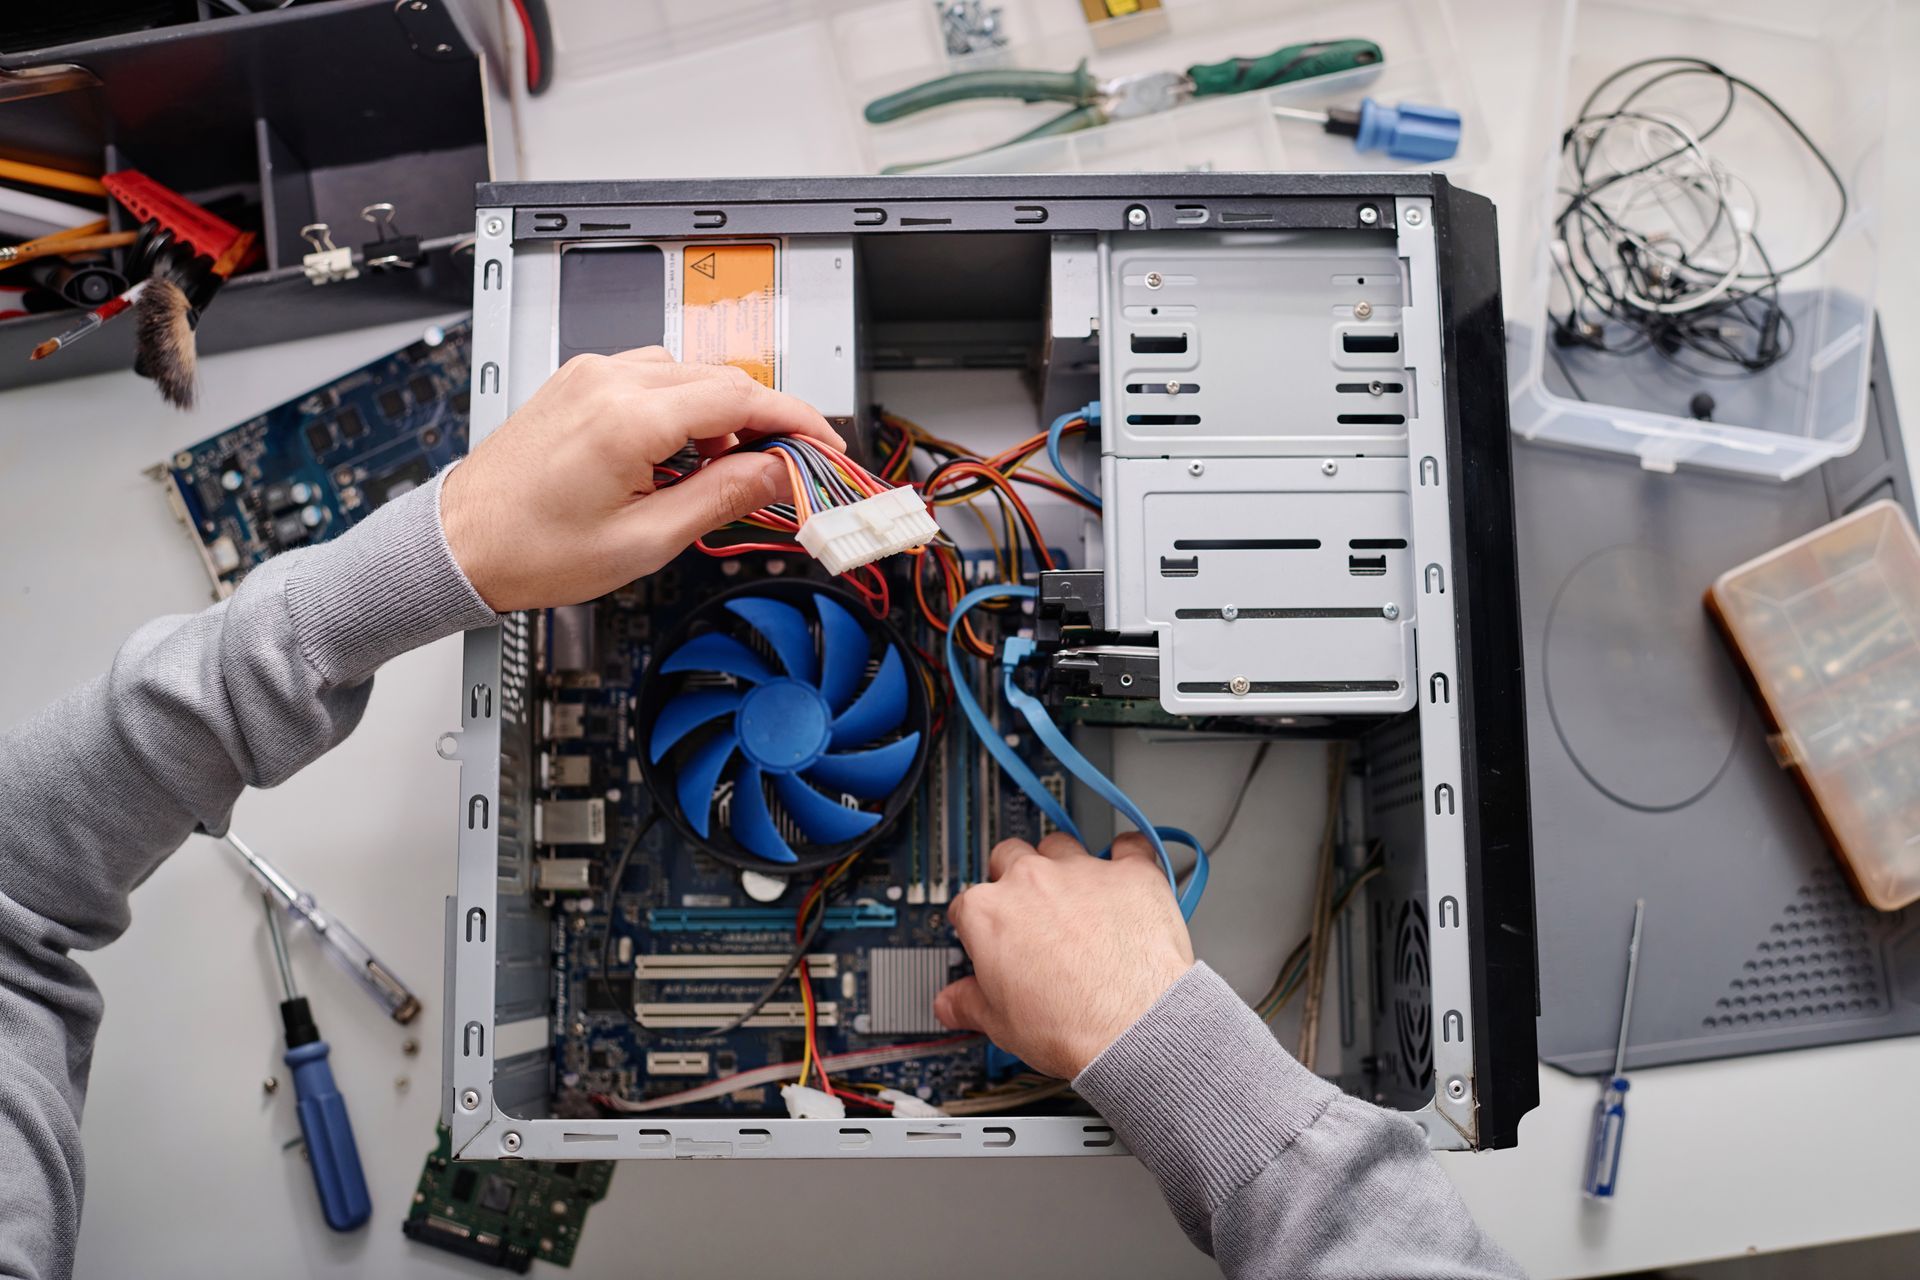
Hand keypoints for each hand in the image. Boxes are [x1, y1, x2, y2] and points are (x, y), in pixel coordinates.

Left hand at [440, 349, 844, 609]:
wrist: (461, 543)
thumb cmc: (532, 549)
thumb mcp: (645, 541)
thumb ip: (722, 498)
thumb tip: (777, 473)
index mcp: (628, 417)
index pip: (742, 399)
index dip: (796, 422)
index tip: (823, 445)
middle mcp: (609, 380)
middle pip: (722, 380)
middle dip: (766, 421)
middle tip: (790, 467)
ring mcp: (591, 374)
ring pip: (690, 374)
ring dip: (723, 416)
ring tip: (724, 472)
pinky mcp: (579, 380)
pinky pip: (653, 376)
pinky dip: (684, 408)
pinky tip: (681, 451)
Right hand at [934, 833, 1193, 1078]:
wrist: (1134, 1026)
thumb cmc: (1070, 1024)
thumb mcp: (1001, 1025)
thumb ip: (969, 1005)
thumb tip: (952, 1005)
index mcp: (988, 913)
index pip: (966, 904)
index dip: (977, 925)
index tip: (990, 939)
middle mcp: (1031, 881)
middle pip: (1008, 857)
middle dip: (1012, 878)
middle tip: (1028, 912)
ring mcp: (1082, 871)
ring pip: (1060, 845)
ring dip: (1061, 863)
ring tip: (1075, 895)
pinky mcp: (1130, 874)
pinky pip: (1129, 846)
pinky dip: (1126, 856)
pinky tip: (1126, 872)